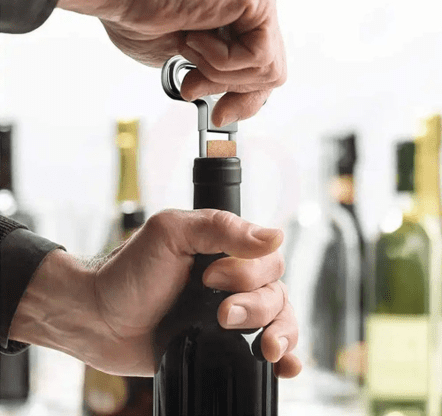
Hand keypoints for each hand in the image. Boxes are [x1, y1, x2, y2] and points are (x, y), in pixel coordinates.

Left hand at [10, 209, 300, 378]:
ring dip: (279, 333)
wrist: (99, 320)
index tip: (209, 279)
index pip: (267, 258)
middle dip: (256, 306)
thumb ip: (220, 228)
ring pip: (279, 320)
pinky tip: (283, 365)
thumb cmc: (129, 273)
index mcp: (225, 250)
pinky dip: (284, 357)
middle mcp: (233, 280)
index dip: (248, 273)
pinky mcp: (224, 344)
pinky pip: (266, 349)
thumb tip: (275, 236)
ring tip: (263, 347)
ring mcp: (231, 313)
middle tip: (222, 314)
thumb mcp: (170, 233)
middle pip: (276, 292)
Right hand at [57, 0, 286, 125]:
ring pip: (268, 68)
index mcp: (238, 17)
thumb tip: (230, 104)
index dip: (246, 98)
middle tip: (194, 85)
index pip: (263, 68)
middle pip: (271, 72)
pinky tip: (196, 36)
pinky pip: (259, 56)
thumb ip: (217, 78)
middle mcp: (253, 5)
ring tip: (190, 46)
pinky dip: (222, 61)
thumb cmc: (139, 19)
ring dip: (219, 73)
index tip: (221, 115)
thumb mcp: (189, 64)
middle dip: (232, 89)